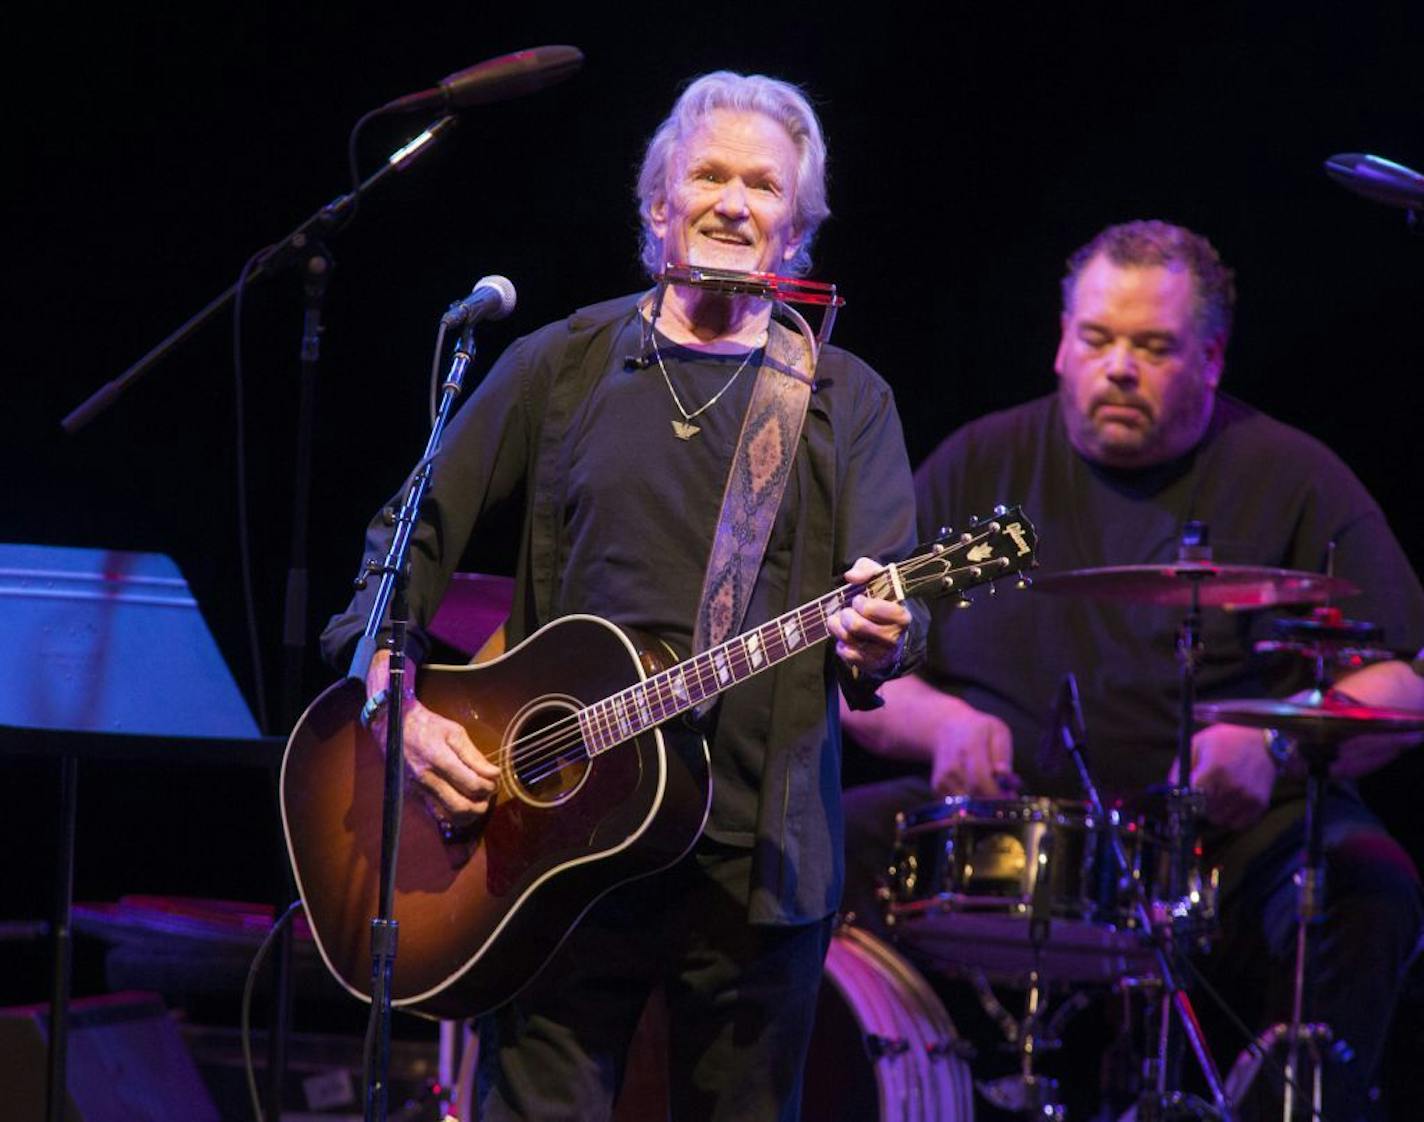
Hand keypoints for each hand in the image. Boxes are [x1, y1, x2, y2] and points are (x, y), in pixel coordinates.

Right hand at [366, 651, 499, 829]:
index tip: (495, 780)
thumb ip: (473, 755)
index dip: (489, 786)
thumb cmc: (428, 726)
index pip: (471, 783)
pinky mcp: (414, 797)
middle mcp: (427, 779)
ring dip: (469, 814)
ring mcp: (419, 791)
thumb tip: (493, 773)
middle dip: (481, 805)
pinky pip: (436, 816)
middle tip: (488, 795)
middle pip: (461, 806)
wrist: (395, 727)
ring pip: (449, 816)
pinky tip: (462, 806)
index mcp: (438, 759)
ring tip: (478, 802)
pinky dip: (453, 817)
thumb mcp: (454, 732)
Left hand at [826, 557, 912, 675]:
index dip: (862, 603)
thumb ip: (865, 569)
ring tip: (840, 621)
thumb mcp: (877, 578)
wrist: (887, 629)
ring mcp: (883, 653)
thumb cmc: (881, 599)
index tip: (858, 600)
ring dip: (838, 628)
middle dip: (846, 615)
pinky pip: (847, 655)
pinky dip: (841, 644)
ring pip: (849, 640)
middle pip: (857, 625)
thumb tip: (851, 576)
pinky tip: (845, 638)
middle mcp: (895, 637)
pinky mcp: (871, 665)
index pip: (875, 609)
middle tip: (847, 611)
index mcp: (902, 615)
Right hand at [928, 703, 1018, 797]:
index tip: (1011, 797)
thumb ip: (1002, 753)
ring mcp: (943, 778)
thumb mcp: (997, 731)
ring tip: (991, 791)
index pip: (980, 780)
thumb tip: (1004, 774)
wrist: (945, 729)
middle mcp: (952, 765)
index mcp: (969, 748)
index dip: (997, 794)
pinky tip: (977, 791)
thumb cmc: (978, 731)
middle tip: (1006, 797)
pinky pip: (957, 806)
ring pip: (966, 805)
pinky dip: (970, 804)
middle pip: (974, 796)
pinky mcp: (937, 787)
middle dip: (993, 803)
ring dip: (982, 805)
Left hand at [1171, 723, 1276, 829]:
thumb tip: (1171, 790)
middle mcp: (1232, 787)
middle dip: (1197, 808)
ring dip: (1213, 814)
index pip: (1191, 799)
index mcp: (1214, 770)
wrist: (1262, 740)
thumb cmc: (1225, 740)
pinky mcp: (1260, 804)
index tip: (1183, 796)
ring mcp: (1247, 797)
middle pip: (1205, 813)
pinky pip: (1238, 824)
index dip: (1184, 800)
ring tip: (1214, 799)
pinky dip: (1230, 819)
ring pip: (1220, 821)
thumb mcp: (1197, 744)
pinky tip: (1228, 804)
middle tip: (1198, 798)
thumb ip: (1181, 767)